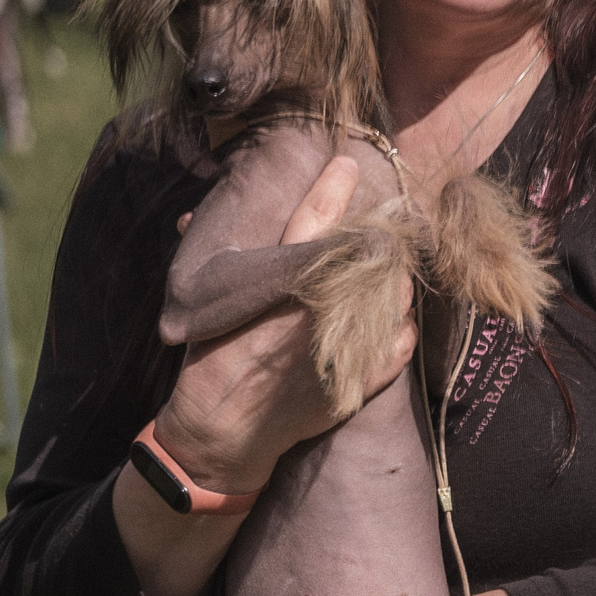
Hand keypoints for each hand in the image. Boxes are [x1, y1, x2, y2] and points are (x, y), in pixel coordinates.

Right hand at [153, 158, 417, 494]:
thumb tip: (191, 218)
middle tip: (377, 239)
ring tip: (378, 284)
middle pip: (371, 256)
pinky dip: (400, 326)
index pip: (313, 220)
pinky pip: (403, 338)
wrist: (224, 431)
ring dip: (392, 284)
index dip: (333, 187)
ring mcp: (346, 343)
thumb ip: (215, 261)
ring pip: (395, 294)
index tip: (347, 164)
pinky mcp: (364, 375)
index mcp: (277, 284)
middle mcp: (318, 308)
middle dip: (377, 245)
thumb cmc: (211, 362)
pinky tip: (388, 322)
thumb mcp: (208, 306)